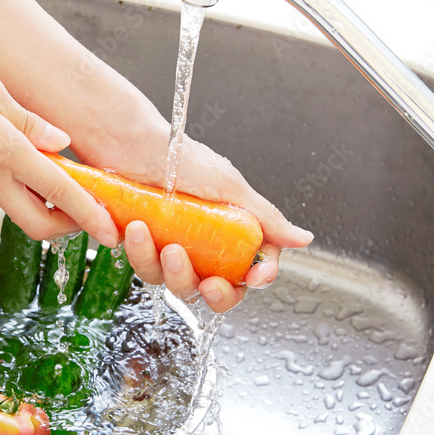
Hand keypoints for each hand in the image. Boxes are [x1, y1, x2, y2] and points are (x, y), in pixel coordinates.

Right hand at [0, 61, 118, 246]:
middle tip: (90, 213)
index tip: (111, 232)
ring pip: (21, 211)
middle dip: (70, 227)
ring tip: (64, 181)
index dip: (91, 216)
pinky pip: (2, 193)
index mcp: (8, 155)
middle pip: (41, 226)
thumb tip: (60, 139)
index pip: (62, 193)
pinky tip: (27, 164)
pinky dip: (23, 189)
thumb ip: (29, 119)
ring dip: (47, 205)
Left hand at [78, 137, 312, 312]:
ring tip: (148, 232)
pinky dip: (136, 250)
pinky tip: (132, 226)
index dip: (256, 279)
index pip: (249, 271)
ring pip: (170, 283)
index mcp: (228, 235)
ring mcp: (167, 249)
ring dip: (163, 265)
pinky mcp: (139, 248)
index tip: (254, 277)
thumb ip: (266, 219)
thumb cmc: (180, 158)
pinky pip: (140, 266)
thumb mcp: (230, 188)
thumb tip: (304, 239)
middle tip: (206, 282)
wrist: (130, 142)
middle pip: (210, 292)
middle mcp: (199, 247)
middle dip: (210, 291)